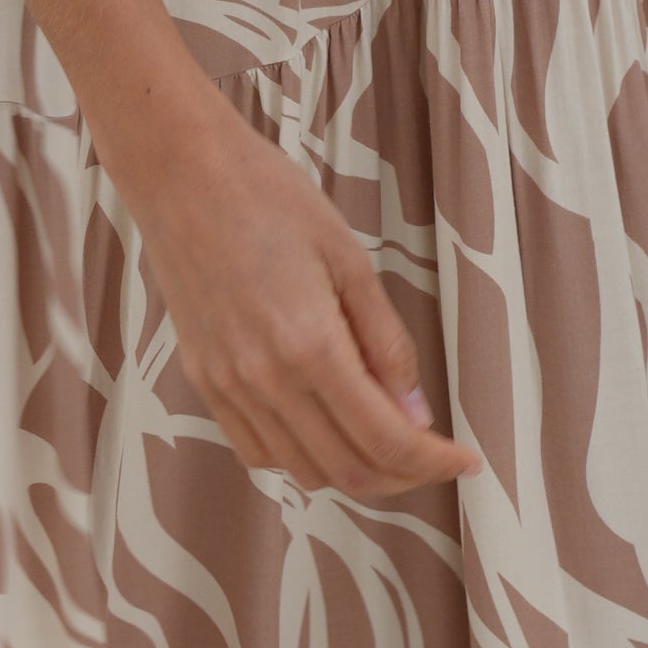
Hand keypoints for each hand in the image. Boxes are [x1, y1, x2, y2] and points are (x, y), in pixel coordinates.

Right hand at [123, 96, 479, 499]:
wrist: (181, 173)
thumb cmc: (269, 198)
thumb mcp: (350, 259)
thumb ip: (385, 341)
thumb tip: (415, 412)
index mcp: (311, 346)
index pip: (385, 438)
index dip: (434, 461)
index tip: (466, 459)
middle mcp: (265, 380)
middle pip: (348, 470)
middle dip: (404, 474)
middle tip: (435, 454)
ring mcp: (227, 385)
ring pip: (302, 471)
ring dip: (354, 471)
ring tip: (386, 441)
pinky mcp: (203, 380)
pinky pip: (257, 450)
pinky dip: (301, 458)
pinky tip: (325, 429)